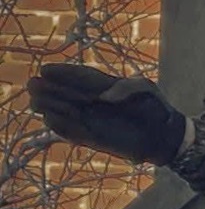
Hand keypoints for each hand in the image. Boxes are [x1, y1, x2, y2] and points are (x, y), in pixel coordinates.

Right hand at [27, 63, 186, 164]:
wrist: (165, 135)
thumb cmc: (156, 108)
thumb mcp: (145, 90)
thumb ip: (127, 88)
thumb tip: (104, 97)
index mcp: (103, 86)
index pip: (78, 77)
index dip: (62, 73)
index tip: (46, 70)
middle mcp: (92, 102)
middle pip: (64, 93)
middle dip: (48, 89)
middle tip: (35, 85)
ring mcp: (91, 120)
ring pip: (63, 112)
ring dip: (50, 107)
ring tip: (38, 102)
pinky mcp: (92, 138)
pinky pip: (72, 133)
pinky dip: (62, 127)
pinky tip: (50, 120)